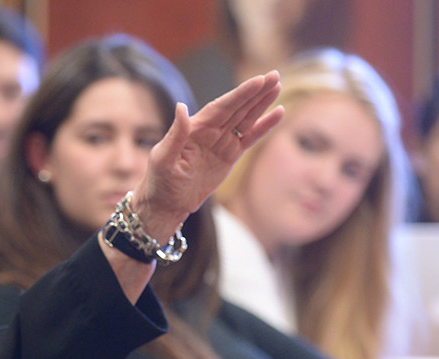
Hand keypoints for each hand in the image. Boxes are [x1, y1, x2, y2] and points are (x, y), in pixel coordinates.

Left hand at [131, 71, 283, 241]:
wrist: (168, 203)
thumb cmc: (160, 181)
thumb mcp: (164, 158)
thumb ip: (176, 133)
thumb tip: (181, 106)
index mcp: (195, 127)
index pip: (221, 107)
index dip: (240, 94)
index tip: (258, 81)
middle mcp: (210, 130)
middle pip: (237, 107)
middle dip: (255, 92)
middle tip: (275, 75)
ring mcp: (222, 141)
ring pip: (246, 118)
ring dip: (262, 103)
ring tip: (278, 86)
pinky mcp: (230, 154)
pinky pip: (250, 137)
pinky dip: (264, 126)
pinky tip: (278, 113)